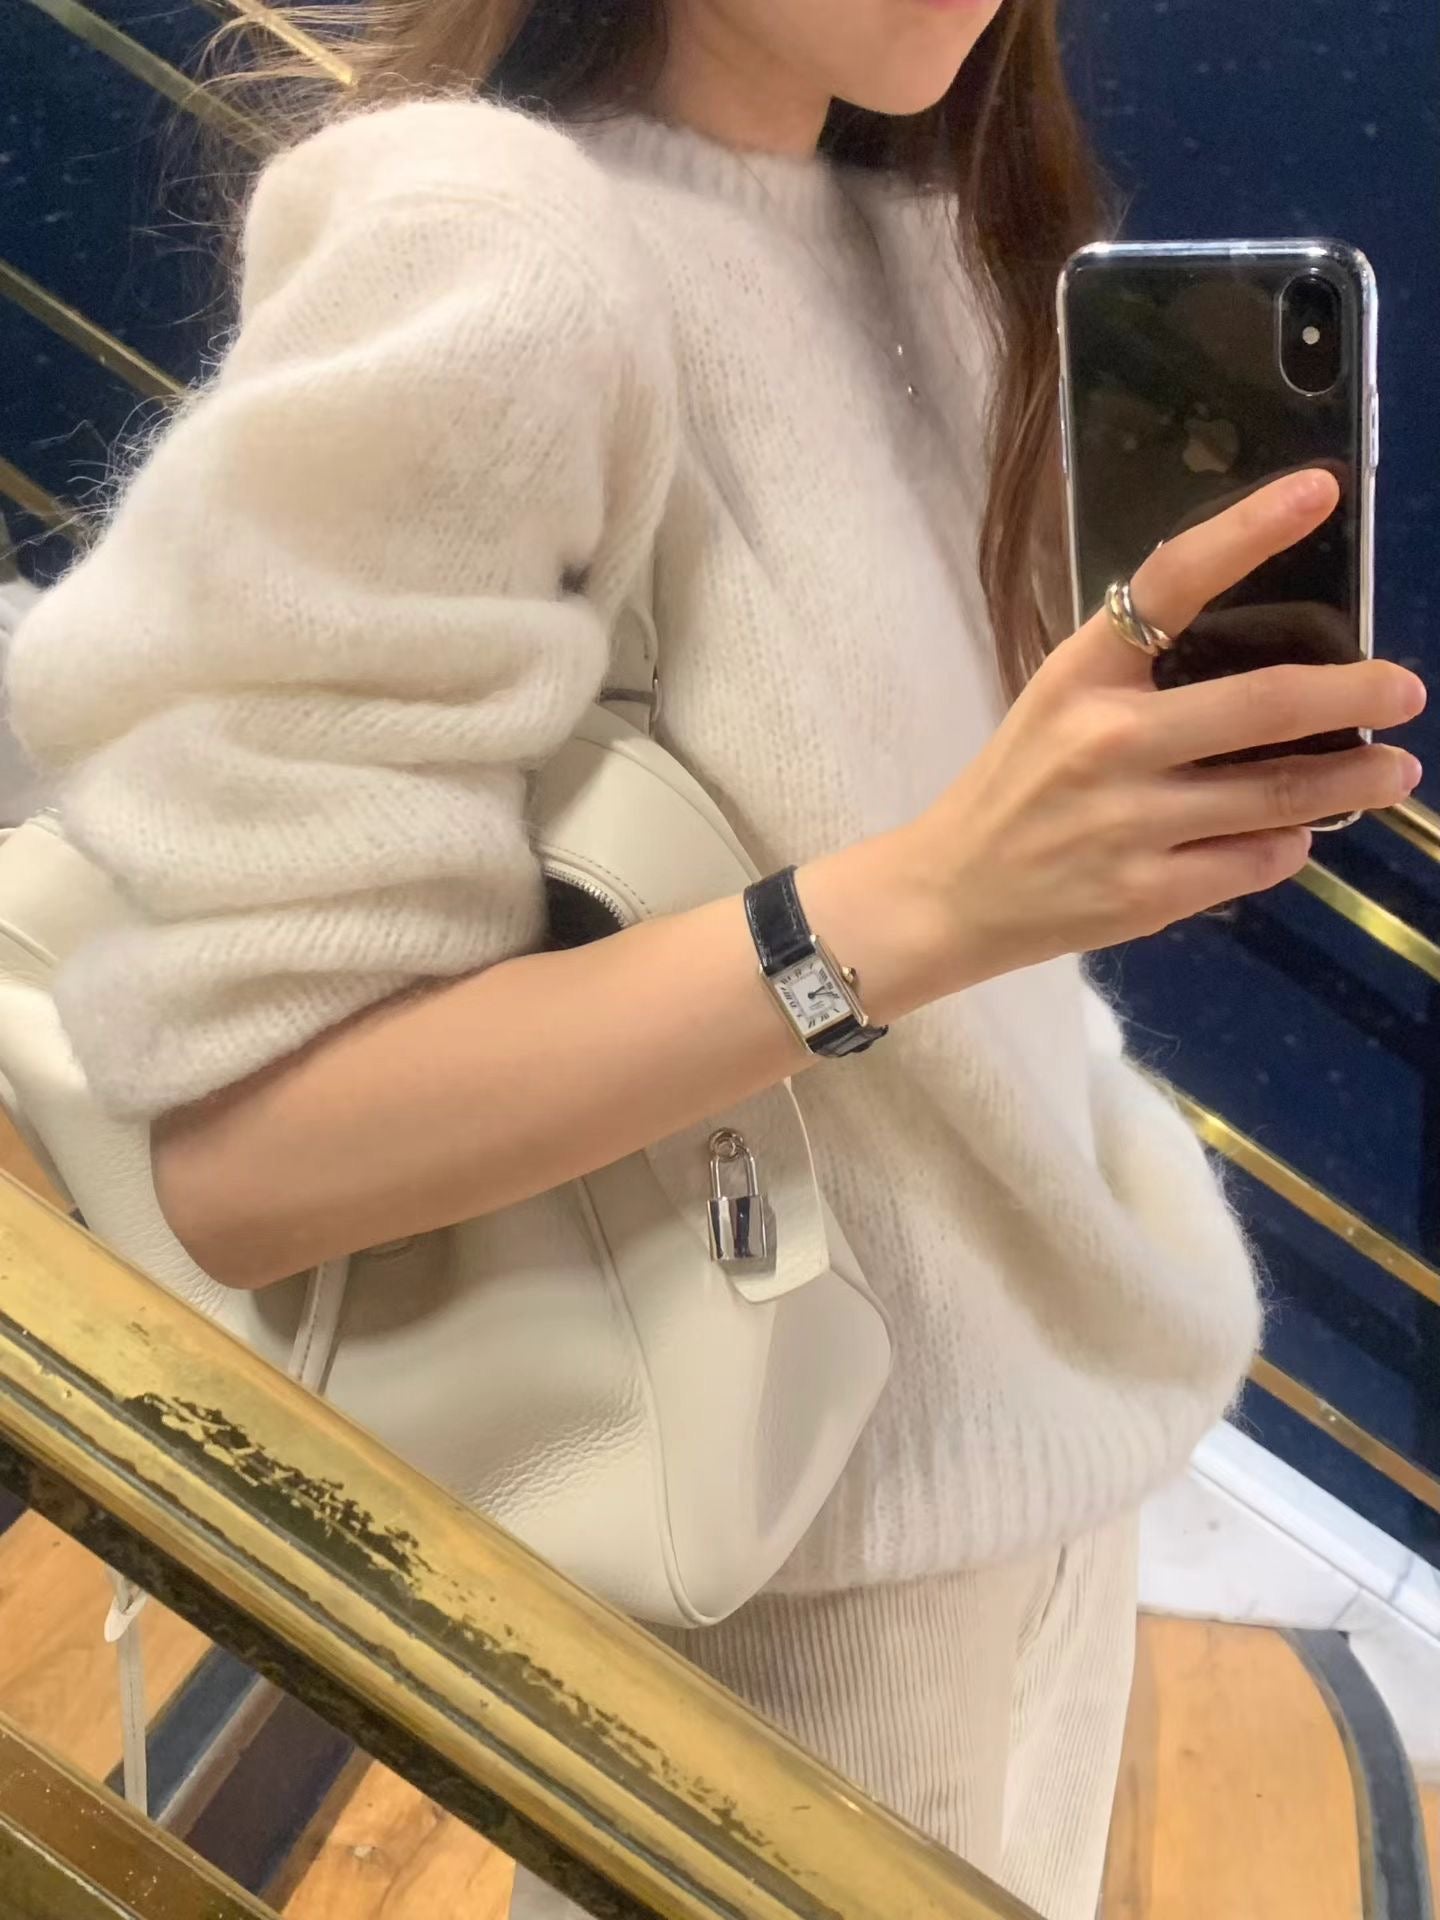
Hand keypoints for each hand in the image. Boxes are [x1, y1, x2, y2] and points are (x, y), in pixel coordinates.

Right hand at [903, 469, 1426, 992]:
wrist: (950, 895)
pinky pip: (1253, 862)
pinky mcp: (1148, 894)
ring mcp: (1130, 823)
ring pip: (1277, 795)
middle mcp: (1107, 741)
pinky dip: (1286, 848)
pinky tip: (1292, 838)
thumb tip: (1268, 668)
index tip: (1317, 491)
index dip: (1248, 531)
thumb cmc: (1014, 790)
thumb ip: (1141, 678)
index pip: (1170, 583)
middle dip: (1352, 693)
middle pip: (1262, 703)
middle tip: (1405, 688)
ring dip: (1350, 782)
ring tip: (1395, 771)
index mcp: (1081, 677)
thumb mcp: (1056, 705)